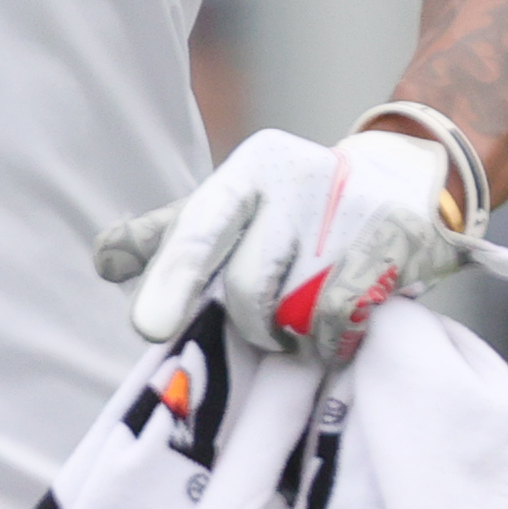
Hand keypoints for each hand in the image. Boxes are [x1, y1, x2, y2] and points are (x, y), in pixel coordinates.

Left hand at [95, 125, 507, 365]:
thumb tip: (104, 260)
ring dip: (294, 333)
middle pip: (247, 287)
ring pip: (296, 310)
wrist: (402, 177)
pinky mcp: (398, 236)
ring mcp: (351, 207)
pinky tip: (339, 328)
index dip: (170, 279)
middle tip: (265, 327)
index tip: (147, 328)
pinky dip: (334, 338)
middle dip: (251, 322)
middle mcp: (296, 179)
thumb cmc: (295, 208)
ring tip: (304, 319)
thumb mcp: (232, 208)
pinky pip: (345, 316)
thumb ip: (169, 235)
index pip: (198, 230)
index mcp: (248, 170)